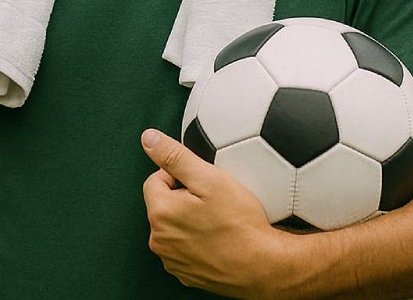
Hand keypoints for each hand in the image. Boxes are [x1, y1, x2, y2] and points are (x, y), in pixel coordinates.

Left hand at [141, 129, 291, 296]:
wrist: (264, 266)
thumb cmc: (240, 222)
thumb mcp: (209, 178)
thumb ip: (175, 156)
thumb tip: (148, 138)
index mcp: (160, 213)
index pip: (156, 180)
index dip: (180, 177)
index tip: (203, 186)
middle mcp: (158, 240)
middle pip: (163, 204)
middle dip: (182, 199)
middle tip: (212, 204)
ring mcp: (171, 260)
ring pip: (172, 227)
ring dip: (187, 221)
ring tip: (216, 223)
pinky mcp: (184, 274)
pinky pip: (182, 249)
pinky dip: (194, 243)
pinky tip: (216, 241)